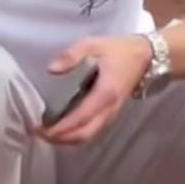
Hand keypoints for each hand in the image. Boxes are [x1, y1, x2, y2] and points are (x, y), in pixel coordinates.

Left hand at [35, 33, 150, 144]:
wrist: (146, 57)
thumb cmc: (118, 50)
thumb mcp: (93, 44)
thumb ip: (72, 55)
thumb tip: (52, 69)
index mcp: (105, 93)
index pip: (81, 117)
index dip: (61, 127)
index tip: (41, 129)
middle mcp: (109, 108)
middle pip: (84, 134)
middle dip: (60, 139)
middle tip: (39, 133)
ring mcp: (111, 114)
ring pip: (88, 135)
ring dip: (67, 139)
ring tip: (45, 133)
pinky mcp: (109, 114)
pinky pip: (92, 130)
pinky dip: (75, 134)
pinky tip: (61, 129)